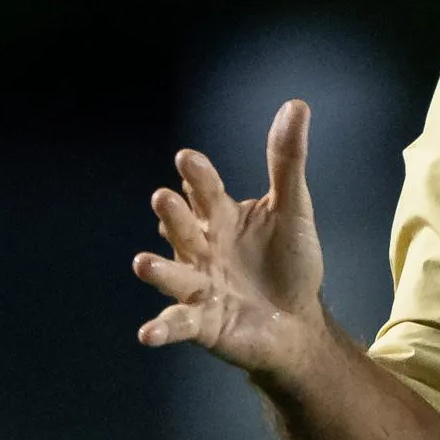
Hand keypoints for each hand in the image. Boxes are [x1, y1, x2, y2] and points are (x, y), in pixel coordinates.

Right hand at [132, 99, 329, 378]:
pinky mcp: (200, 322)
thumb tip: (296, 105)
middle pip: (182, 227)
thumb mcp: (293, 210)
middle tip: (163, 199)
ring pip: (172, 274)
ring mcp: (197, 285)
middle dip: (173, 214)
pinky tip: (148, 334)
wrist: (297, 321)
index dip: (196, 176)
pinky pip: (176, 324)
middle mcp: (201, 248)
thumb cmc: (289, 262)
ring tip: (142, 263)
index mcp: (220, 216)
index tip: (188, 159)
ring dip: (157, 270)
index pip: (205, 191)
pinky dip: (161, 329)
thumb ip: (287, 162)